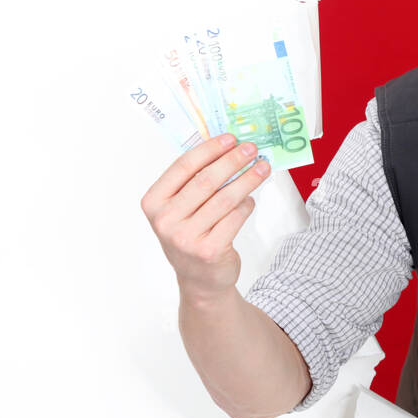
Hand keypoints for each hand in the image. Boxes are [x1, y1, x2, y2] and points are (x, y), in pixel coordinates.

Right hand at [140, 133, 269, 302]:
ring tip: (262, 168)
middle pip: (206, 181)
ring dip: (248, 180)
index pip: (184, 167)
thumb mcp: (181, 209)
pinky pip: (235, 218)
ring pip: (225, 199)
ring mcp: (186, 237)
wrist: (200, 280)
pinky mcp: (209, 250)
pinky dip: (246, 205)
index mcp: (154, 202)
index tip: (230, 138)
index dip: (210, 149)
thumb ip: (194, 181)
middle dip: (233, 161)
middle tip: (252, 149)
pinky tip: (251, 199)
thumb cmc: (192, 235)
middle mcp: (166, 220)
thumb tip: (225, 147)